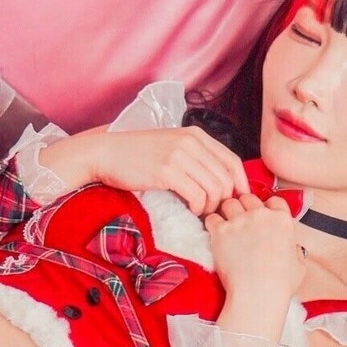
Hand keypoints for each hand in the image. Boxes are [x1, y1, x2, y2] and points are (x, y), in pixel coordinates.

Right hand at [43, 127, 248, 215]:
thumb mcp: (171, 146)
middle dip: (224, 200)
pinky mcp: (167, 171)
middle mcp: (191, 142)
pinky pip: (197, 195)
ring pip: (215, 188)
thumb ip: (195, 157)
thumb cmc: (136, 154)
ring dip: (211, 206)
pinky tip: (190, 210)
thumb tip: (219, 182)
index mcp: (196, 135)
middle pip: (226, 178)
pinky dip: (199, 208)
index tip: (238, 199)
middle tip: (213, 211)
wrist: (105, 153)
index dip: (241, 183)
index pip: (233, 160)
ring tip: (200, 211)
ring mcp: (179, 155)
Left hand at [205, 194, 304, 313]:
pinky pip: (211, 218)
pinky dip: (212, 224)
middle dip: (244, 207)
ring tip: (227, 227)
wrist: (258, 293)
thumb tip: (293, 249)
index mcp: (282, 220)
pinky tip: (215, 234)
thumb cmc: (280, 284)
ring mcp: (239, 221)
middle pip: (248, 198)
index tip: (262, 217)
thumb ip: (295, 252)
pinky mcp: (221, 231)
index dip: (266, 208)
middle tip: (241, 222)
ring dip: (227, 212)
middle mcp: (261, 215)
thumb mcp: (299, 266)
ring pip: (229, 203)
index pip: (274, 200)